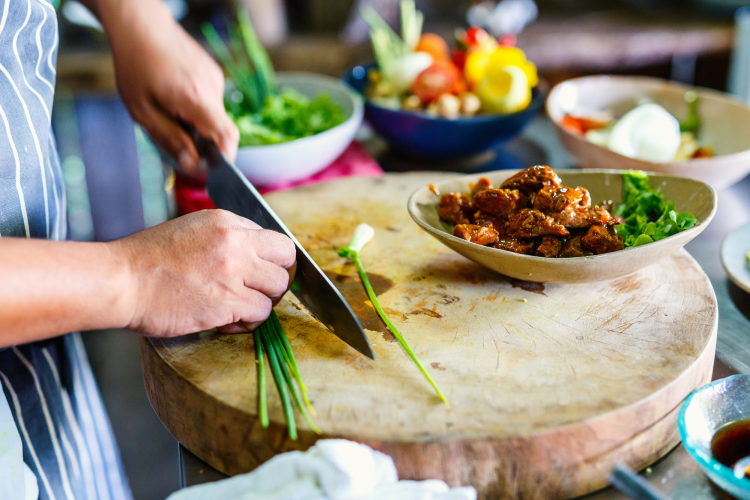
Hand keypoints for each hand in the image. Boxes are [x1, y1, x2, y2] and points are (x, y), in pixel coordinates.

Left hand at [104, 0, 237, 173]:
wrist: (141, 25)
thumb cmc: (136, 66)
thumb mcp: (143, 111)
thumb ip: (170, 140)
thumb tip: (192, 166)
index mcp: (195, 99)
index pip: (227, 136)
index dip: (226, 158)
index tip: (214, 170)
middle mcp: (212, 88)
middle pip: (219, 129)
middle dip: (202, 141)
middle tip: (175, 140)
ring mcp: (214, 78)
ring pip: (213, 115)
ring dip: (196, 123)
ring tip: (169, 111)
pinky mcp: (212, 72)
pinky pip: (210, 100)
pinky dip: (196, 107)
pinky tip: (174, 97)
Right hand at [111, 210, 295, 336]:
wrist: (119, 280)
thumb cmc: (146, 261)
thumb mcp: (191, 230)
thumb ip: (224, 238)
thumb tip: (251, 255)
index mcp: (226, 221)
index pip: (275, 239)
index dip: (270, 260)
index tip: (258, 274)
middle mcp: (235, 242)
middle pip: (286, 260)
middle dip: (275, 279)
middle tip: (255, 291)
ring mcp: (233, 271)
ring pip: (277, 288)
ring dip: (262, 302)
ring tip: (237, 308)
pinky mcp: (228, 301)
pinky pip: (261, 313)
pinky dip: (248, 322)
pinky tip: (226, 321)